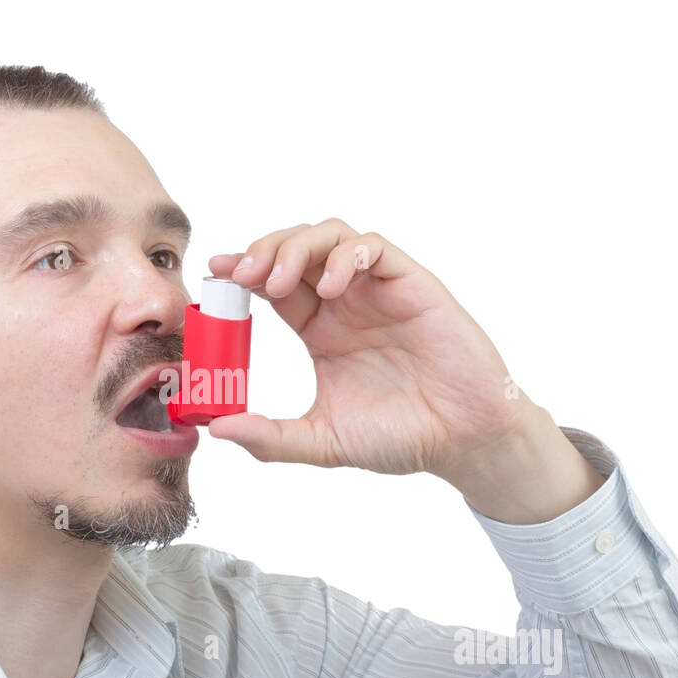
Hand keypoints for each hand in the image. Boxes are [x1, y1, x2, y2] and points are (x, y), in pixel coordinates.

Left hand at [205, 218, 604, 521]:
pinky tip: (331, 287)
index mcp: (321, 328)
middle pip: (294, 249)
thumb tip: (217, 429)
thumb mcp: (322, 441)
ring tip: (276, 280)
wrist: (462, 442)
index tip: (215, 275)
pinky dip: (346, 256)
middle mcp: (346, 302)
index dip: (242, 272)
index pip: (272, 284)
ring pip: (330, 236)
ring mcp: (378, 290)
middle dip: (261, 251)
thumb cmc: (401, 437)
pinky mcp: (412, 284)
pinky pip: (373, 248)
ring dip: (296, 247)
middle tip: (239, 275)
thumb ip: (270, 437)